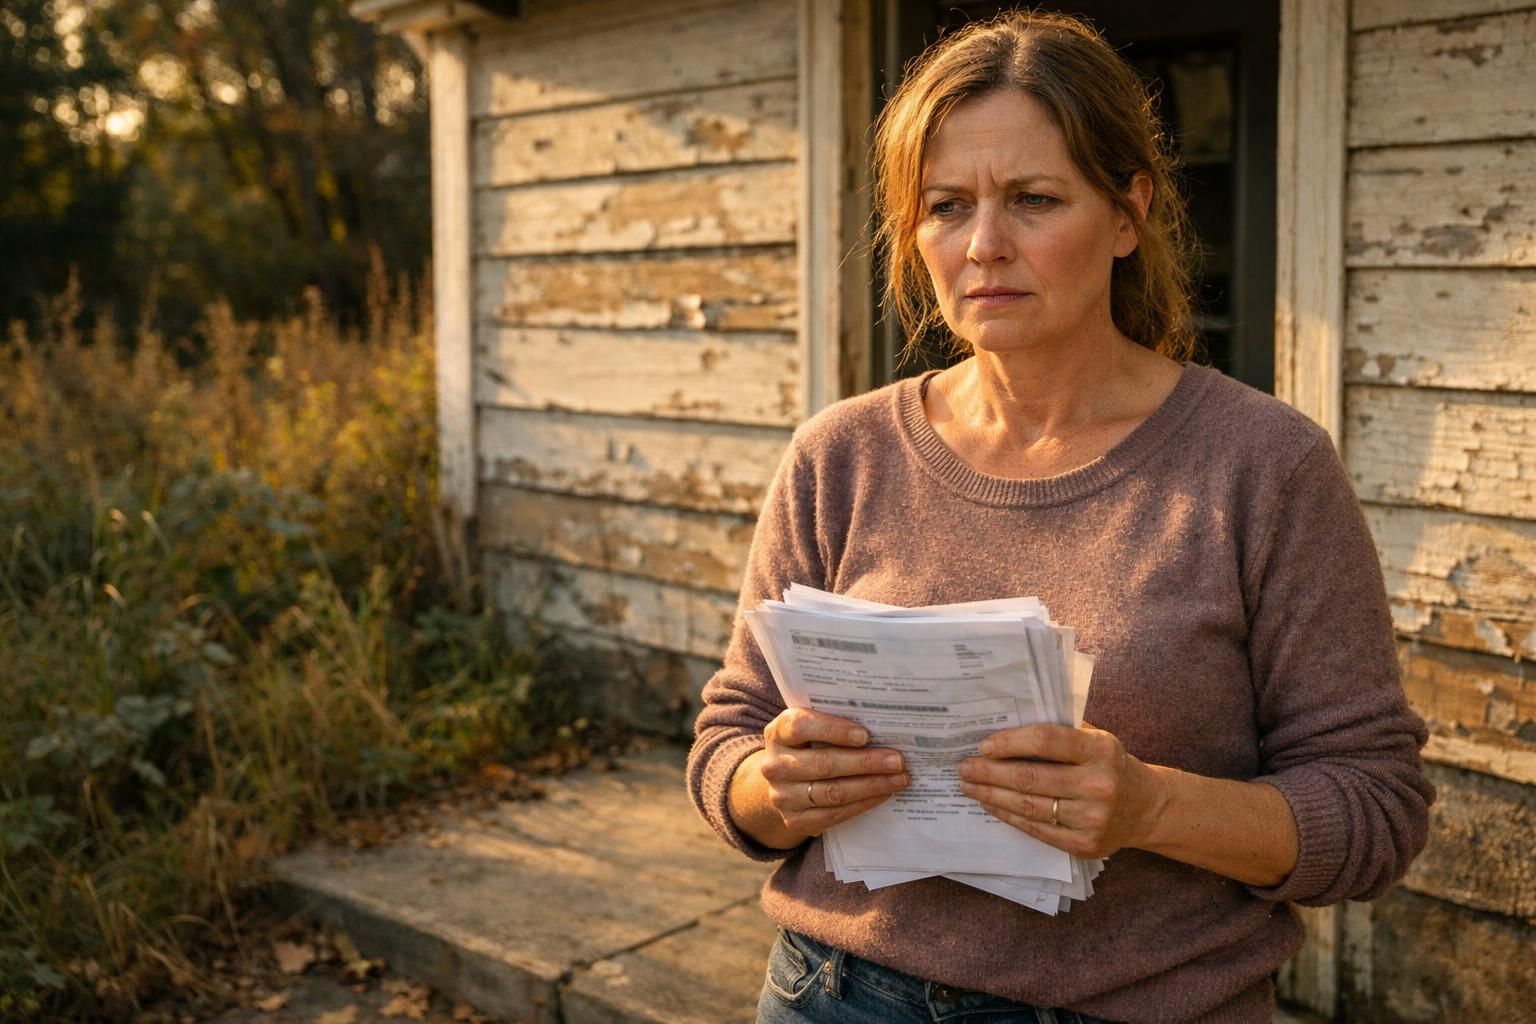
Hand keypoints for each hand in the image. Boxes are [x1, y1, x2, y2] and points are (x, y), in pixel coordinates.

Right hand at [756, 708, 909, 837]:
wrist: (784, 781)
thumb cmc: (808, 745)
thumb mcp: (811, 727)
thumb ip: (835, 721)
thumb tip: (882, 725)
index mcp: (778, 733)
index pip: (801, 726)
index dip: (833, 730)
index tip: (865, 735)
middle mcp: (775, 765)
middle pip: (824, 764)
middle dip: (866, 762)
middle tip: (898, 761)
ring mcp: (782, 796)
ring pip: (833, 792)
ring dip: (872, 785)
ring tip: (899, 779)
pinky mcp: (795, 821)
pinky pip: (834, 815)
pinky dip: (863, 804)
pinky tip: (883, 794)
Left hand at [957, 723, 1164, 858]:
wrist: (1146, 808)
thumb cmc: (1110, 765)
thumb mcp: (1097, 738)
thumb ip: (1060, 731)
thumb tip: (1006, 724)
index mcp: (1100, 750)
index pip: (1046, 741)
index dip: (1010, 742)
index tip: (983, 745)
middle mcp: (1098, 785)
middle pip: (1030, 777)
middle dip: (989, 772)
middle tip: (963, 767)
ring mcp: (1091, 819)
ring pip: (1029, 806)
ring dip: (991, 795)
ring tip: (969, 786)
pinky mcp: (1083, 845)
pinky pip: (1036, 828)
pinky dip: (1008, 815)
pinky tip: (991, 804)